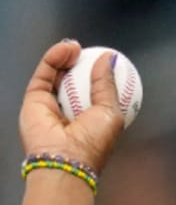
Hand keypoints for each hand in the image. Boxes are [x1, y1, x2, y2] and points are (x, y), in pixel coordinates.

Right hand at [19, 40, 125, 173]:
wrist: (65, 157)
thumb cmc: (93, 142)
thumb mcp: (111, 112)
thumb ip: (108, 85)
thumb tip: (109, 59)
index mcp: (91, 119)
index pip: (94, 93)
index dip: (99, 76)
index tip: (106, 60)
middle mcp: (71, 111)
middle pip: (74, 81)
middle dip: (81, 64)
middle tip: (90, 51)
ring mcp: (51, 104)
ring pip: (57, 74)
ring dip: (67, 57)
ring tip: (77, 47)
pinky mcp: (34, 98)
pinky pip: (45, 73)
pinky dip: (55, 58)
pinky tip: (66, 49)